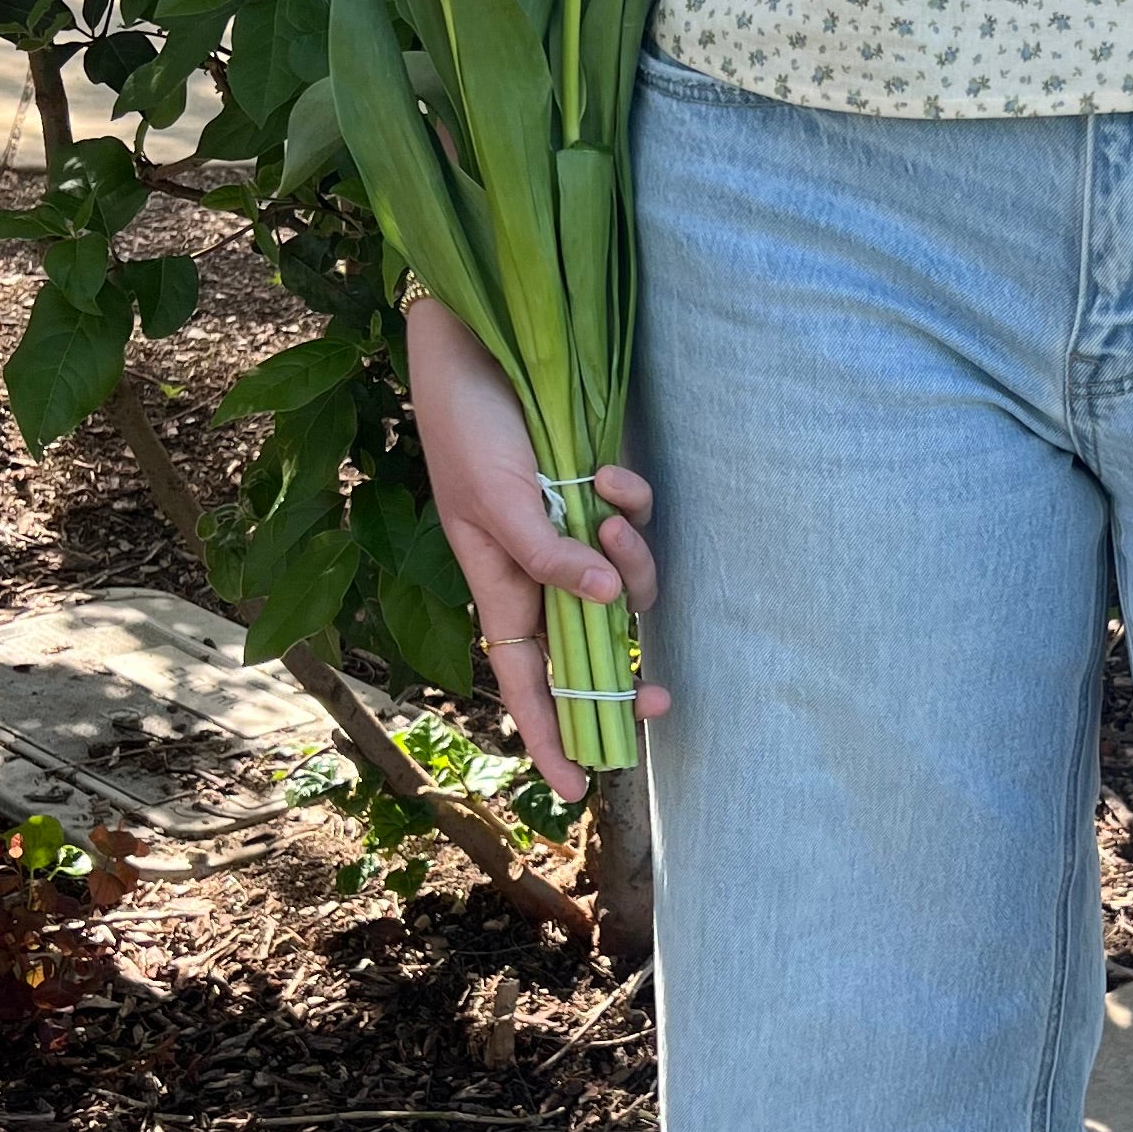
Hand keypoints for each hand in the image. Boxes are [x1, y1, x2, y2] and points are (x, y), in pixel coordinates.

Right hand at [406, 296, 668, 800]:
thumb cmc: (468, 425)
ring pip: (626, 582)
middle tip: (663, 698)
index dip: (548, 734)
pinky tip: (614, 472)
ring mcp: (573, 531)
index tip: (579, 789)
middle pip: (592, 644)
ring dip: (634, 556)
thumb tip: (607, 603)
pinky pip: (635, 521)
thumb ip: (547, 558)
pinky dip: (632, 503)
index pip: (526, 680)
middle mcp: (539, 568)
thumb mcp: (496, 502)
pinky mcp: (599, 491)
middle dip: (626, 671)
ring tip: (612, 509)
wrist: (479, 342)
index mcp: (499, 585)